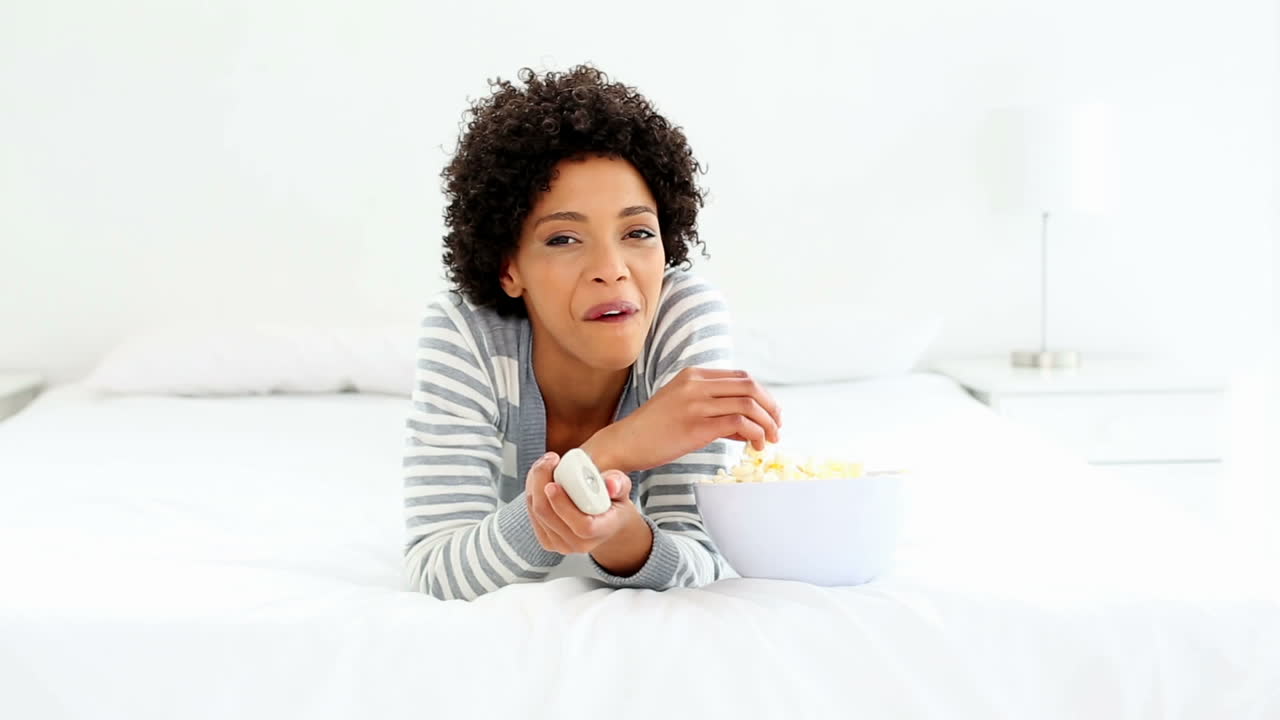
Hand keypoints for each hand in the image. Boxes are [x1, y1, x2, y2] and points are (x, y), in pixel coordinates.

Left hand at [524, 451, 644, 556]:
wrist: (604, 523)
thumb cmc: (612, 504)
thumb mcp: (622, 490)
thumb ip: (618, 483)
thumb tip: (611, 484)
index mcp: (601, 531)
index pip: (581, 526)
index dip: (563, 505)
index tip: (553, 484)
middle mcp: (580, 544)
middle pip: (548, 516)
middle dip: (541, 483)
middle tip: (549, 460)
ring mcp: (561, 545)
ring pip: (536, 512)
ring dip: (535, 483)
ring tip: (546, 464)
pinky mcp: (547, 540)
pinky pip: (532, 514)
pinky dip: (532, 492)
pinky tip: (540, 478)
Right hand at [582, 367, 781, 472]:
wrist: (624, 442)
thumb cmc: (652, 430)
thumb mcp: (682, 407)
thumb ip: (714, 410)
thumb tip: (747, 427)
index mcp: (693, 374)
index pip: (741, 377)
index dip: (763, 395)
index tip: (771, 414)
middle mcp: (696, 384)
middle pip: (750, 386)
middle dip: (771, 407)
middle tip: (778, 427)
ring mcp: (696, 403)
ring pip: (749, 404)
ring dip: (767, 423)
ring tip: (770, 440)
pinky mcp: (697, 425)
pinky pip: (739, 423)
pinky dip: (755, 434)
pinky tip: (755, 446)